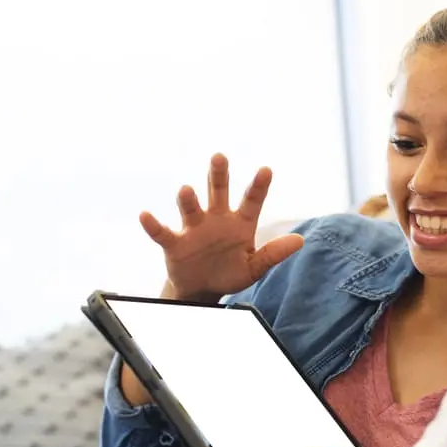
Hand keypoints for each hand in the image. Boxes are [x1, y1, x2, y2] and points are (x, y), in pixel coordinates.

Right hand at [140, 154, 303, 300]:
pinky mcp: (174, 244)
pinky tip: (145, 215)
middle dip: (218, 175)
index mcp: (240, 223)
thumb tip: (300, 241)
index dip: (258, 186)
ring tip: (186, 190)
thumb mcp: (255, 267)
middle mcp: (216, 219)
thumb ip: (273, 253)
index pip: (251, 201)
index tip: (266, 169)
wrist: (203, 290)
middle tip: (219, 157)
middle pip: (217, 192)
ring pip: (191, 208)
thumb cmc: (230, 273)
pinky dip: (153, 225)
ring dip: (188, 199)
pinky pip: (162, 232)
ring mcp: (194, 229)